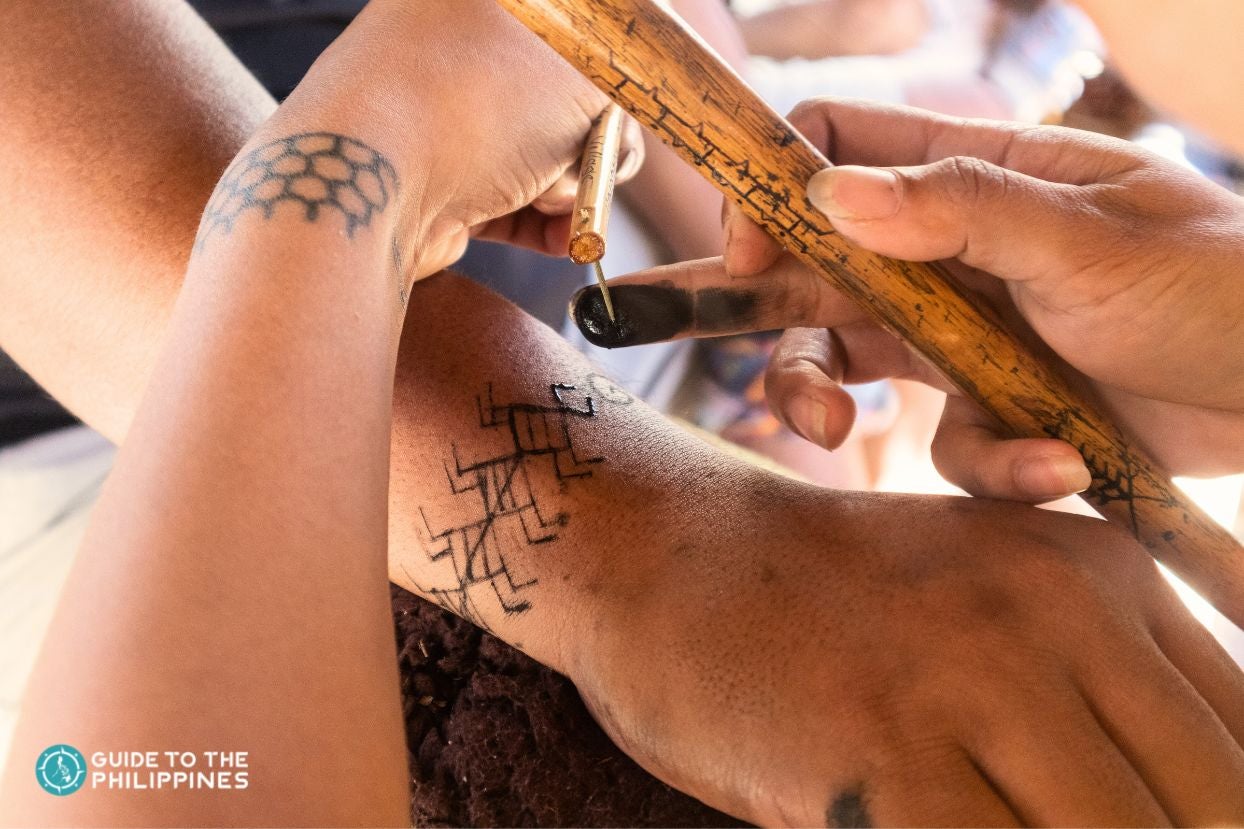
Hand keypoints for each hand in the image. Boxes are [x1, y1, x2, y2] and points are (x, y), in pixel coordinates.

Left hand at [273, 0, 642, 278]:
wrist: (368, 184)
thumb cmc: (468, 105)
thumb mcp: (581, 74)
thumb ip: (616, 85)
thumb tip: (616, 127)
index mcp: (482, 0)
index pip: (573, 30)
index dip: (605, 71)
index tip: (619, 105)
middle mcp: (455, 48)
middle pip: (563, 98)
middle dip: (592, 140)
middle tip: (592, 158)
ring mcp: (441, 118)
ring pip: (541, 155)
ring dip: (570, 189)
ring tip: (557, 202)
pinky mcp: (437, 182)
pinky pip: (510, 201)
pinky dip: (542, 225)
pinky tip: (559, 239)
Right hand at [571, 485, 1243, 825]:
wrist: (670, 559)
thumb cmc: (831, 605)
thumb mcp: (985, 608)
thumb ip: (1095, 695)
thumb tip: (1197, 799)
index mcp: (1101, 571)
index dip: (1222, 815)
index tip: (1173, 826)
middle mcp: (1057, 614)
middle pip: (1212, 808)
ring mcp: (973, 683)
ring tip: (989, 826)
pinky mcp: (892, 762)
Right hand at [576, 98, 1243, 499]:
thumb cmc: (1221, 283)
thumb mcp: (1094, 238)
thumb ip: (962, 210)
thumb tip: (832, 194)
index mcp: (968, 181)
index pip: (833, 153)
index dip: (771, 192)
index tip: (745, 255)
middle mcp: (948, 255)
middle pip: (807, 270)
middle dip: (748, 314)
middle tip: (711, 364)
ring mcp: (965, 336)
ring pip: (844, 362)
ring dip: (825, 399)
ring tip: (833, 431)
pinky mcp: (995, 409)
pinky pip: (944, 442)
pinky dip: (988, 463)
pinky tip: (1054, 464)